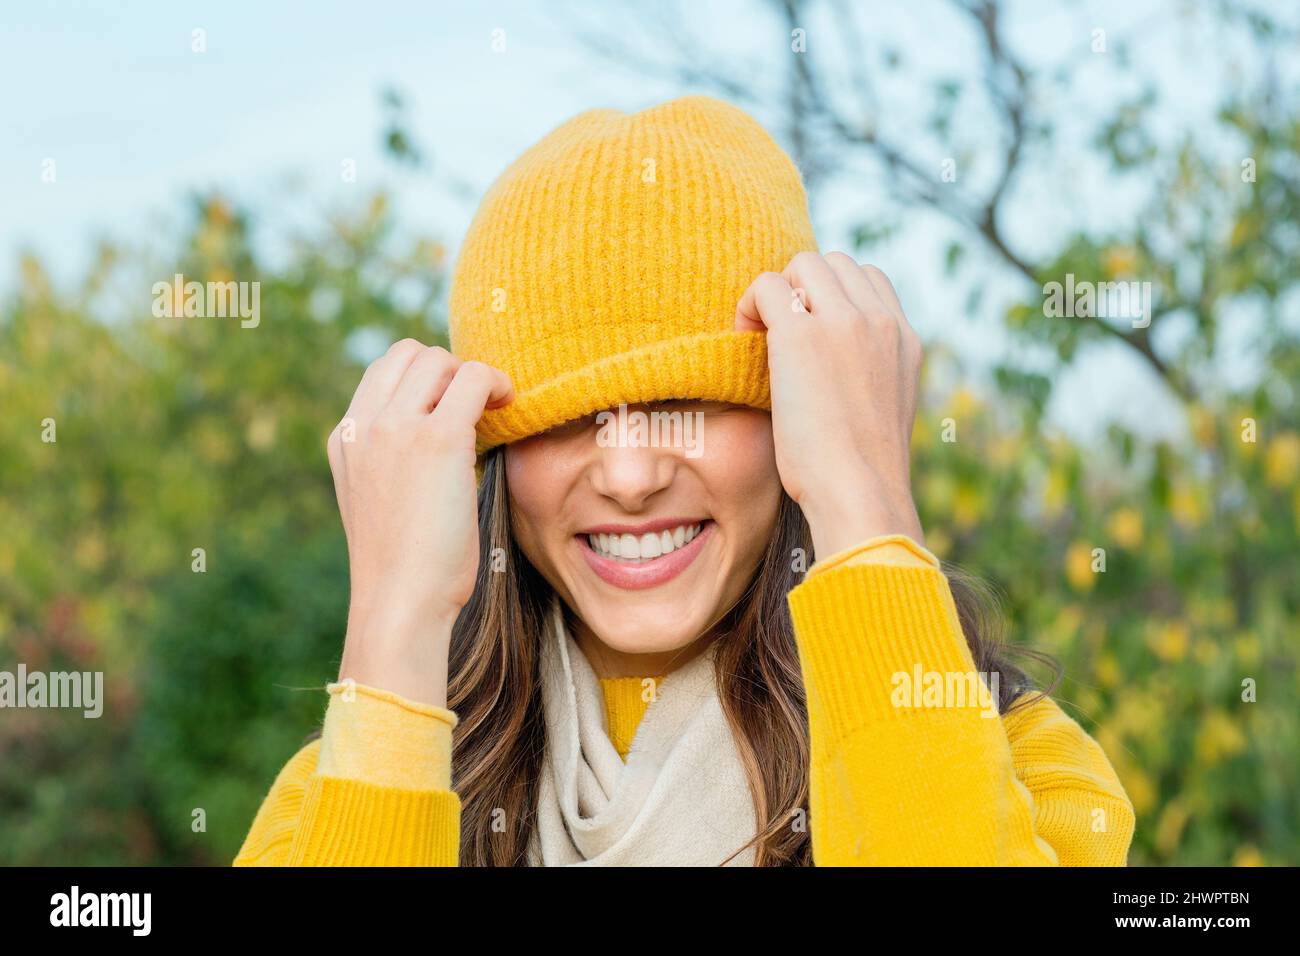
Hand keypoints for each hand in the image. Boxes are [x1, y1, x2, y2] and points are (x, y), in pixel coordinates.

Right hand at [328, 340, 512, 706]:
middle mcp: (365, 425)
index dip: (427, 378)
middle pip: (411, 354)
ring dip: (474, 377)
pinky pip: (473, 379)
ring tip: (496, 406)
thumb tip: (434, 436)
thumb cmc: (404, 566)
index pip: (384, 371)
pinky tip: (510, 403)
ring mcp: (397, 428)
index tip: (455, 403)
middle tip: (479, 406)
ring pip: (442, 360)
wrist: (400, 602)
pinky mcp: (438, 440)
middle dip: (451, 371)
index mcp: (345, 437)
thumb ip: (390, 460)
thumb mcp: (379, 500)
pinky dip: (497, 382)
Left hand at [735, 252, 923, 557]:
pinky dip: (747, 306)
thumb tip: (833, 371)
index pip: (868, 278)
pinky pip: (765, 287)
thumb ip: (869, 375)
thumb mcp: (883, 411)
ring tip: (761, 337)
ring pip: (800, 264)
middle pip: (832, 263)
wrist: (860, 494)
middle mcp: (880, 321)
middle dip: (801, 289)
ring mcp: (843, 323)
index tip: (809, 333)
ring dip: (776, 293)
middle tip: (779, 336)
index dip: (831, 296)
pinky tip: (744, 340)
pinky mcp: (801, 335)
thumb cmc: (860, 474)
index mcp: (905, 339)